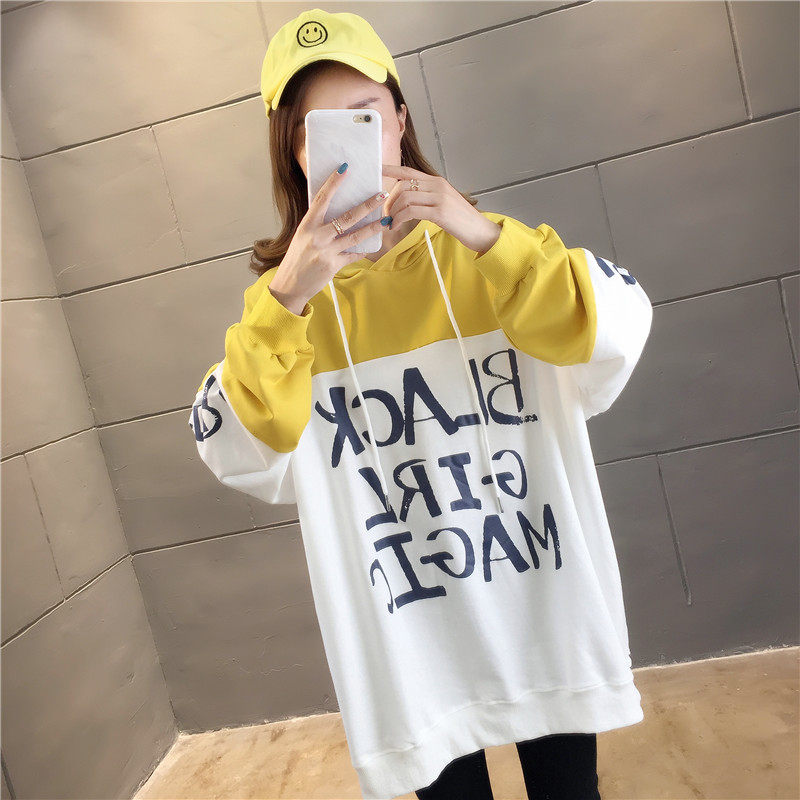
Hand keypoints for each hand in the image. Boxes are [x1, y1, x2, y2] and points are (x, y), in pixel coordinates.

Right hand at [270, 164, 390, 310]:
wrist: (290, 285)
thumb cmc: (296, 259)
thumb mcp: (302, 237)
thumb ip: (318, 225)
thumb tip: (335, 212)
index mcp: (307, 225)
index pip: (322, 199)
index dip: (334, 183)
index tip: (345, 168)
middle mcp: (317, 236)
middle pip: (347, 216)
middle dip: (367, 205)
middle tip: (382, 195)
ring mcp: (327, 251)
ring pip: (356, 236)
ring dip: (373, 227)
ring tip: (386, 219)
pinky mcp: (334, 265)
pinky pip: (353, 255)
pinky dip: (363, 250)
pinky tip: (372, 245)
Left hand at [380, 164, 500, 255]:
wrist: (480, 230)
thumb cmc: (461, 220)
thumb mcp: (444, 203)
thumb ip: (428, 198)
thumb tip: (407, 202)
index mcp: (437, 182)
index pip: (409, 171)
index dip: (391, 169)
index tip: (378, 170)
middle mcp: (437, 186)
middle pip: (403, 185)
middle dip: (390, 200)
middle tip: (386, 213)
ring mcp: (439, 198)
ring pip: (405, 198)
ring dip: (394, 211)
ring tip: (392, 222)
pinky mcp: (440, 212)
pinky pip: (411, 211)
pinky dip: (400, 219)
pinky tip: (397, 226)